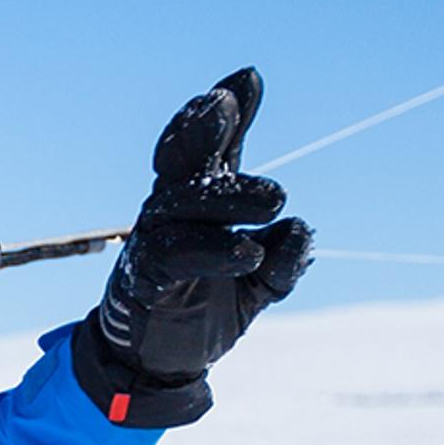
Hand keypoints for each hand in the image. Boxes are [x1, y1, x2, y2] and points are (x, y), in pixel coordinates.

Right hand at [70, 68, 311, 425]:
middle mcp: (170, 211)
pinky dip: (211, 251)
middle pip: (181, 156)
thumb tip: (301, 231)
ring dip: (230, 197)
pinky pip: (172, 255)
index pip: (212, 149)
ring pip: (182, 202)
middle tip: (227, 103)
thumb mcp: (259, 284)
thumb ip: (284, 260)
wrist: (160, 366)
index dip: (226, 112)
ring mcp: (152, 241)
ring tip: (279, 201)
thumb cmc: (205, 308)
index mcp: (199, 202)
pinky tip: (247, 252)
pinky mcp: (142, 278)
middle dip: (203, 124)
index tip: (249, 78)